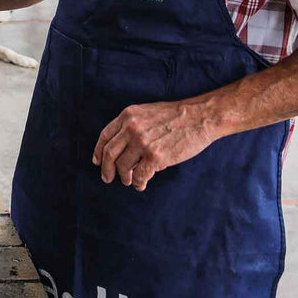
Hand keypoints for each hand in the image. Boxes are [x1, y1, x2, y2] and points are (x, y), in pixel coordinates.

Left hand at [92, 100, 221, 191]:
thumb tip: (122, 149)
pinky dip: (138, 183)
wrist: (200, 117)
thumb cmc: (176, 116)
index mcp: (128, 115)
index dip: (98, 151)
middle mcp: (131, 128)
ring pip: (123, 166)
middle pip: (109, 153)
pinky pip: (140, 175)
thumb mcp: (147, 112)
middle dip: (106, 168)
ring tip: (128, 181)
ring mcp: (142, 142)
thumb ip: (132, 126)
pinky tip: (141, 185)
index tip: (97, 162)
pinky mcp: (155, 156)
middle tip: (107, 178)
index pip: (105, 136)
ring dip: (124, 177)